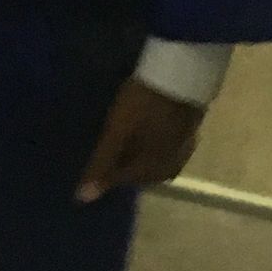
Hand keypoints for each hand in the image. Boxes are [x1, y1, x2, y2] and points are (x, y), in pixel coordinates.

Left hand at [76, 78, 203, 203]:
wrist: (183, 71)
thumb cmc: (144, 104)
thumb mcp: (117, 131)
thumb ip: (101, 163)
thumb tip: (82, 199)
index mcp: (154, 172)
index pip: (122, 180)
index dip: (103, 171)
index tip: (90, 157)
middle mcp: (172, 166)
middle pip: (139, 173)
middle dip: (121, 163)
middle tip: (103, 146)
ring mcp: (183, 147)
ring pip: (153, 159)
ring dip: (136, 152)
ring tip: (121, 136)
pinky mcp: (189, 129)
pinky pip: (164, 144)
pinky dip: (149, 141)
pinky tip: (144, 128)